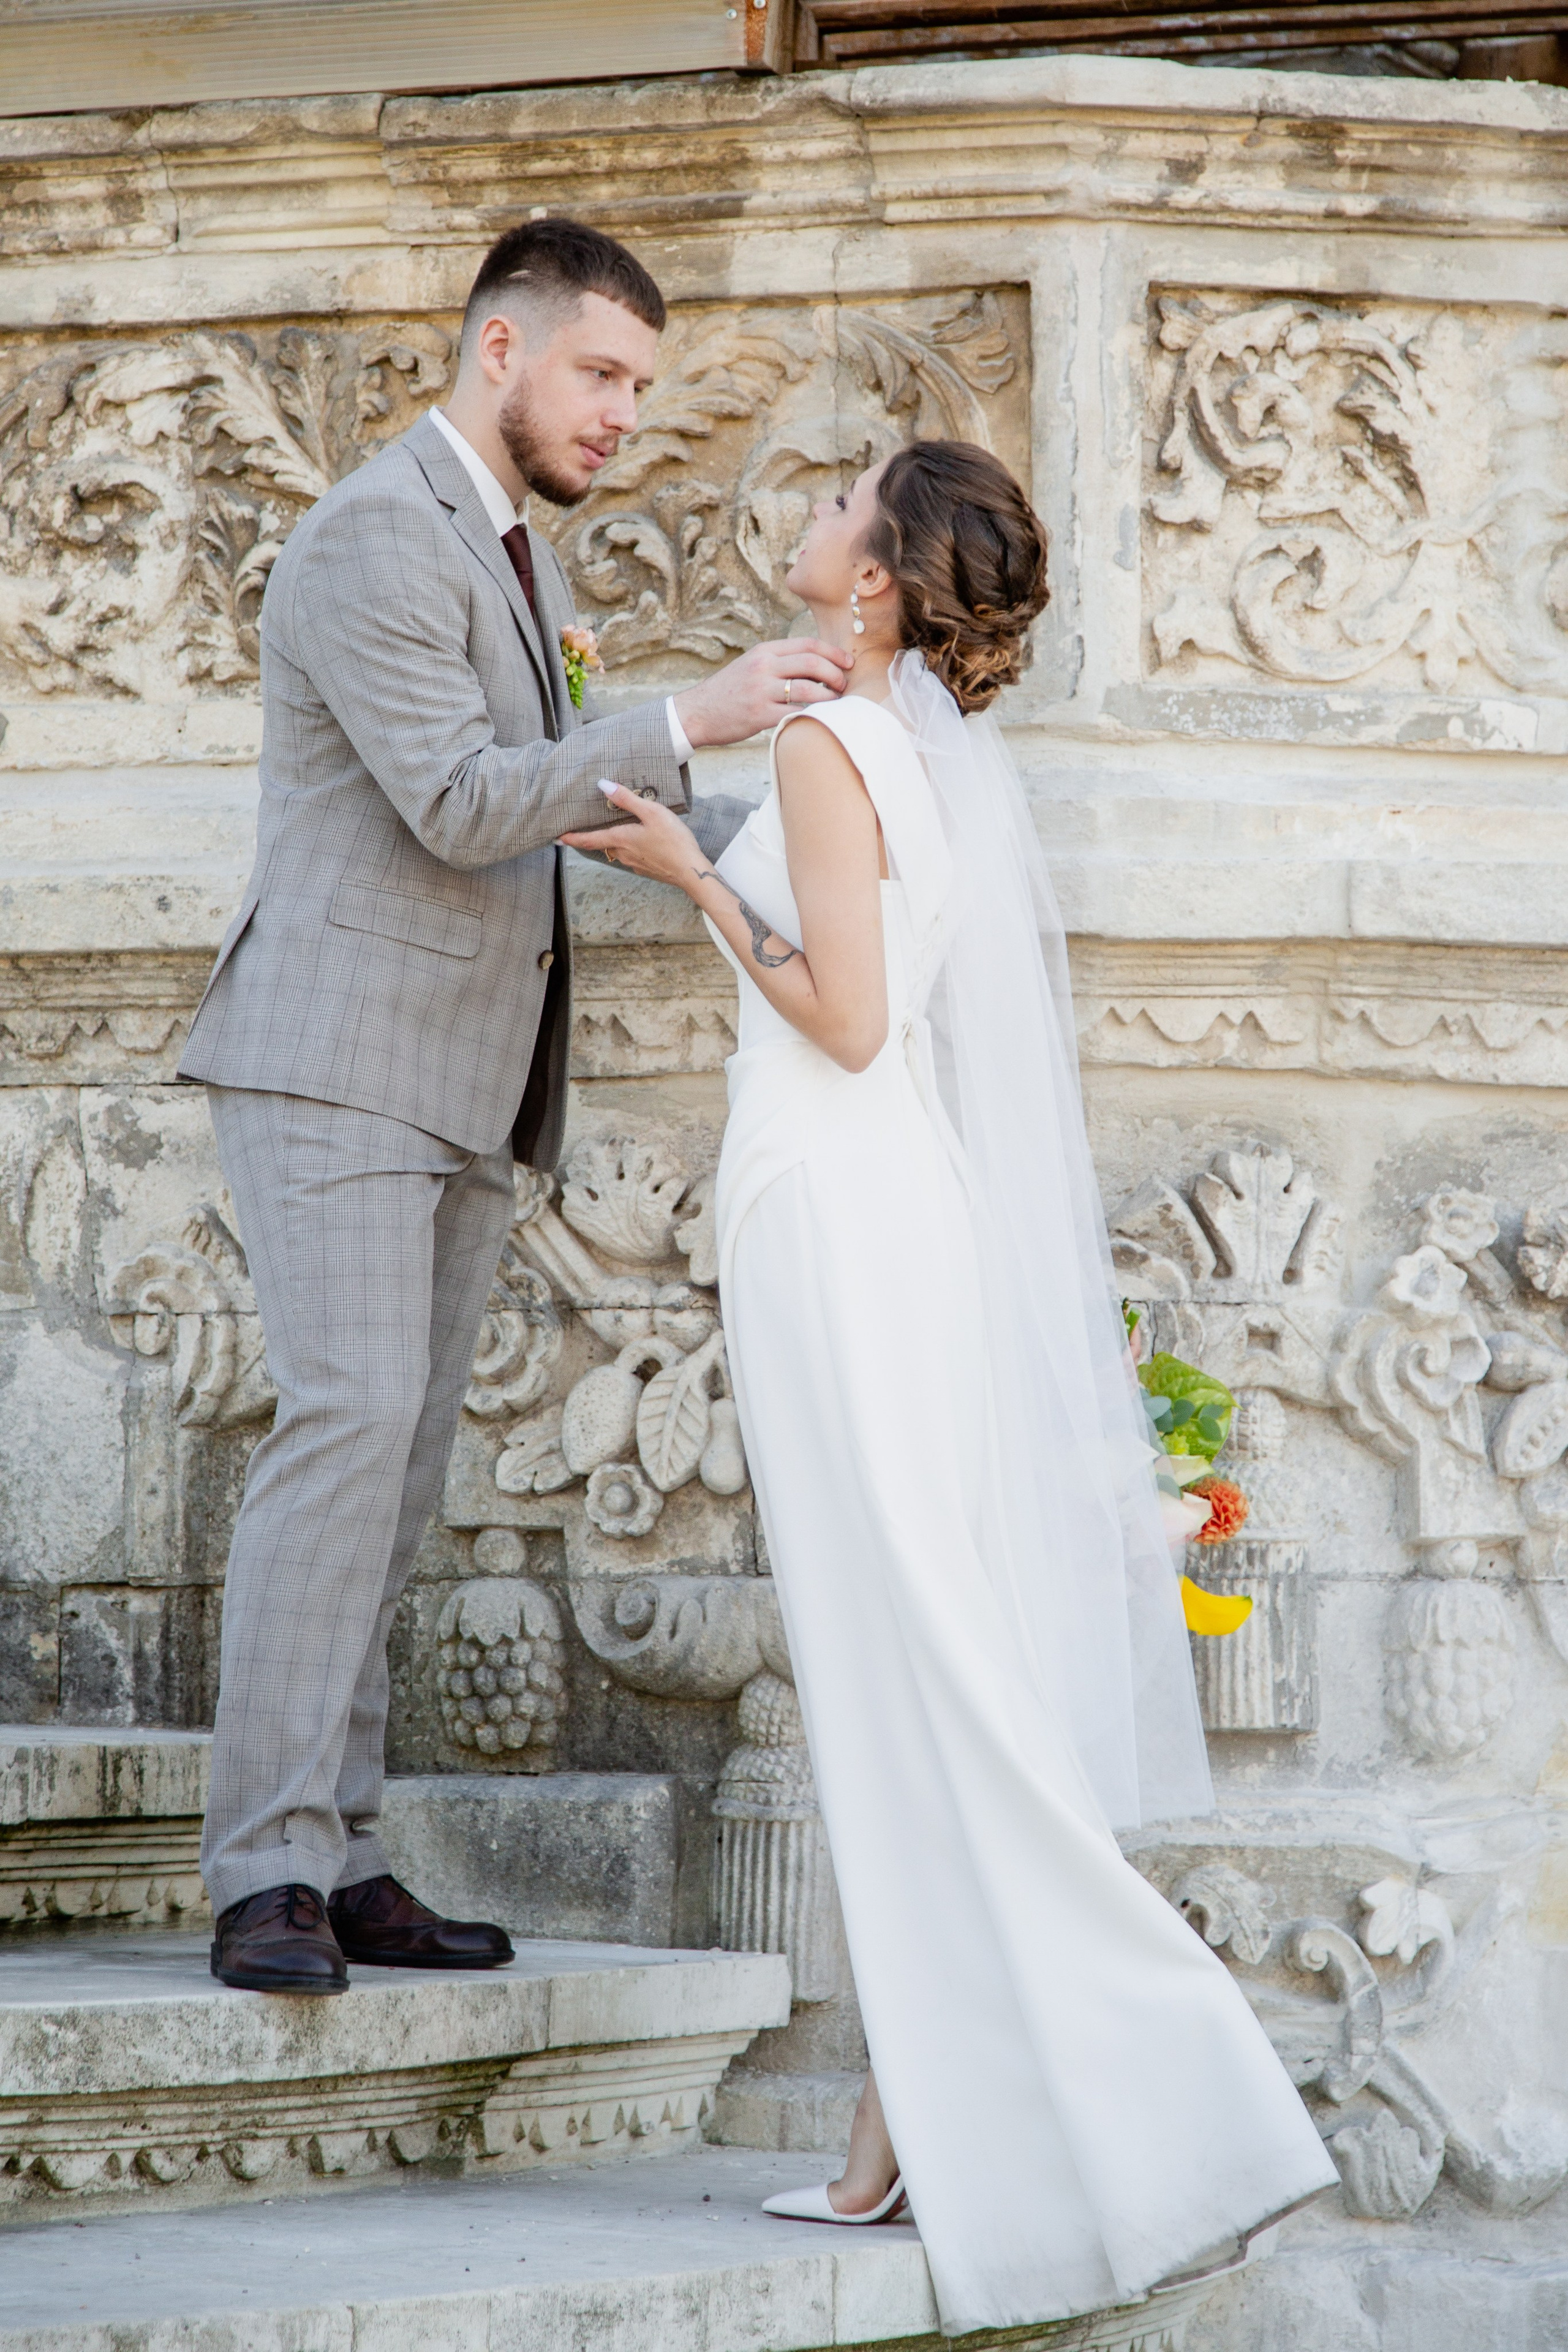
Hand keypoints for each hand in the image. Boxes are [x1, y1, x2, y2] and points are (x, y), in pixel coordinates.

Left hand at [559, 784, 703, 889]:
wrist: (691, 871)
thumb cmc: (673, 841)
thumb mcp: (651, 812)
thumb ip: (626, 799)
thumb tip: (602, 785)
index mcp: (621, 839)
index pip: (589, 839)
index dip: (572, 838)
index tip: (557, 837)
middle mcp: (623, 854)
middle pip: (603, 844)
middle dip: (595, 837)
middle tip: (587, 828)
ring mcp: (635, 864)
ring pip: (618, 850)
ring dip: (615, 841)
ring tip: (619, 830)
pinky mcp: (647, 869)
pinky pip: (632, 856)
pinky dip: (631, 848)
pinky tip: (643, 842)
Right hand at [672, 637, 852, 748]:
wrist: (697, 712)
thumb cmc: (730, 691)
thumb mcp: (753, 665)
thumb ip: (780, 662)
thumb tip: (817, 665)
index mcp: (765, 651)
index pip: (808, 644)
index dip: (833, 653)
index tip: (848, 663)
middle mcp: (764, 667)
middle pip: (812, 663)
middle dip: (836, 674)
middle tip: (844, 685)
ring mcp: (762, 691)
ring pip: (809, 689)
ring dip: (829, 697)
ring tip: (836, 703)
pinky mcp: (760, 715)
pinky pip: (795, 713)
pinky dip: (812, 715)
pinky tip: (819, 718)